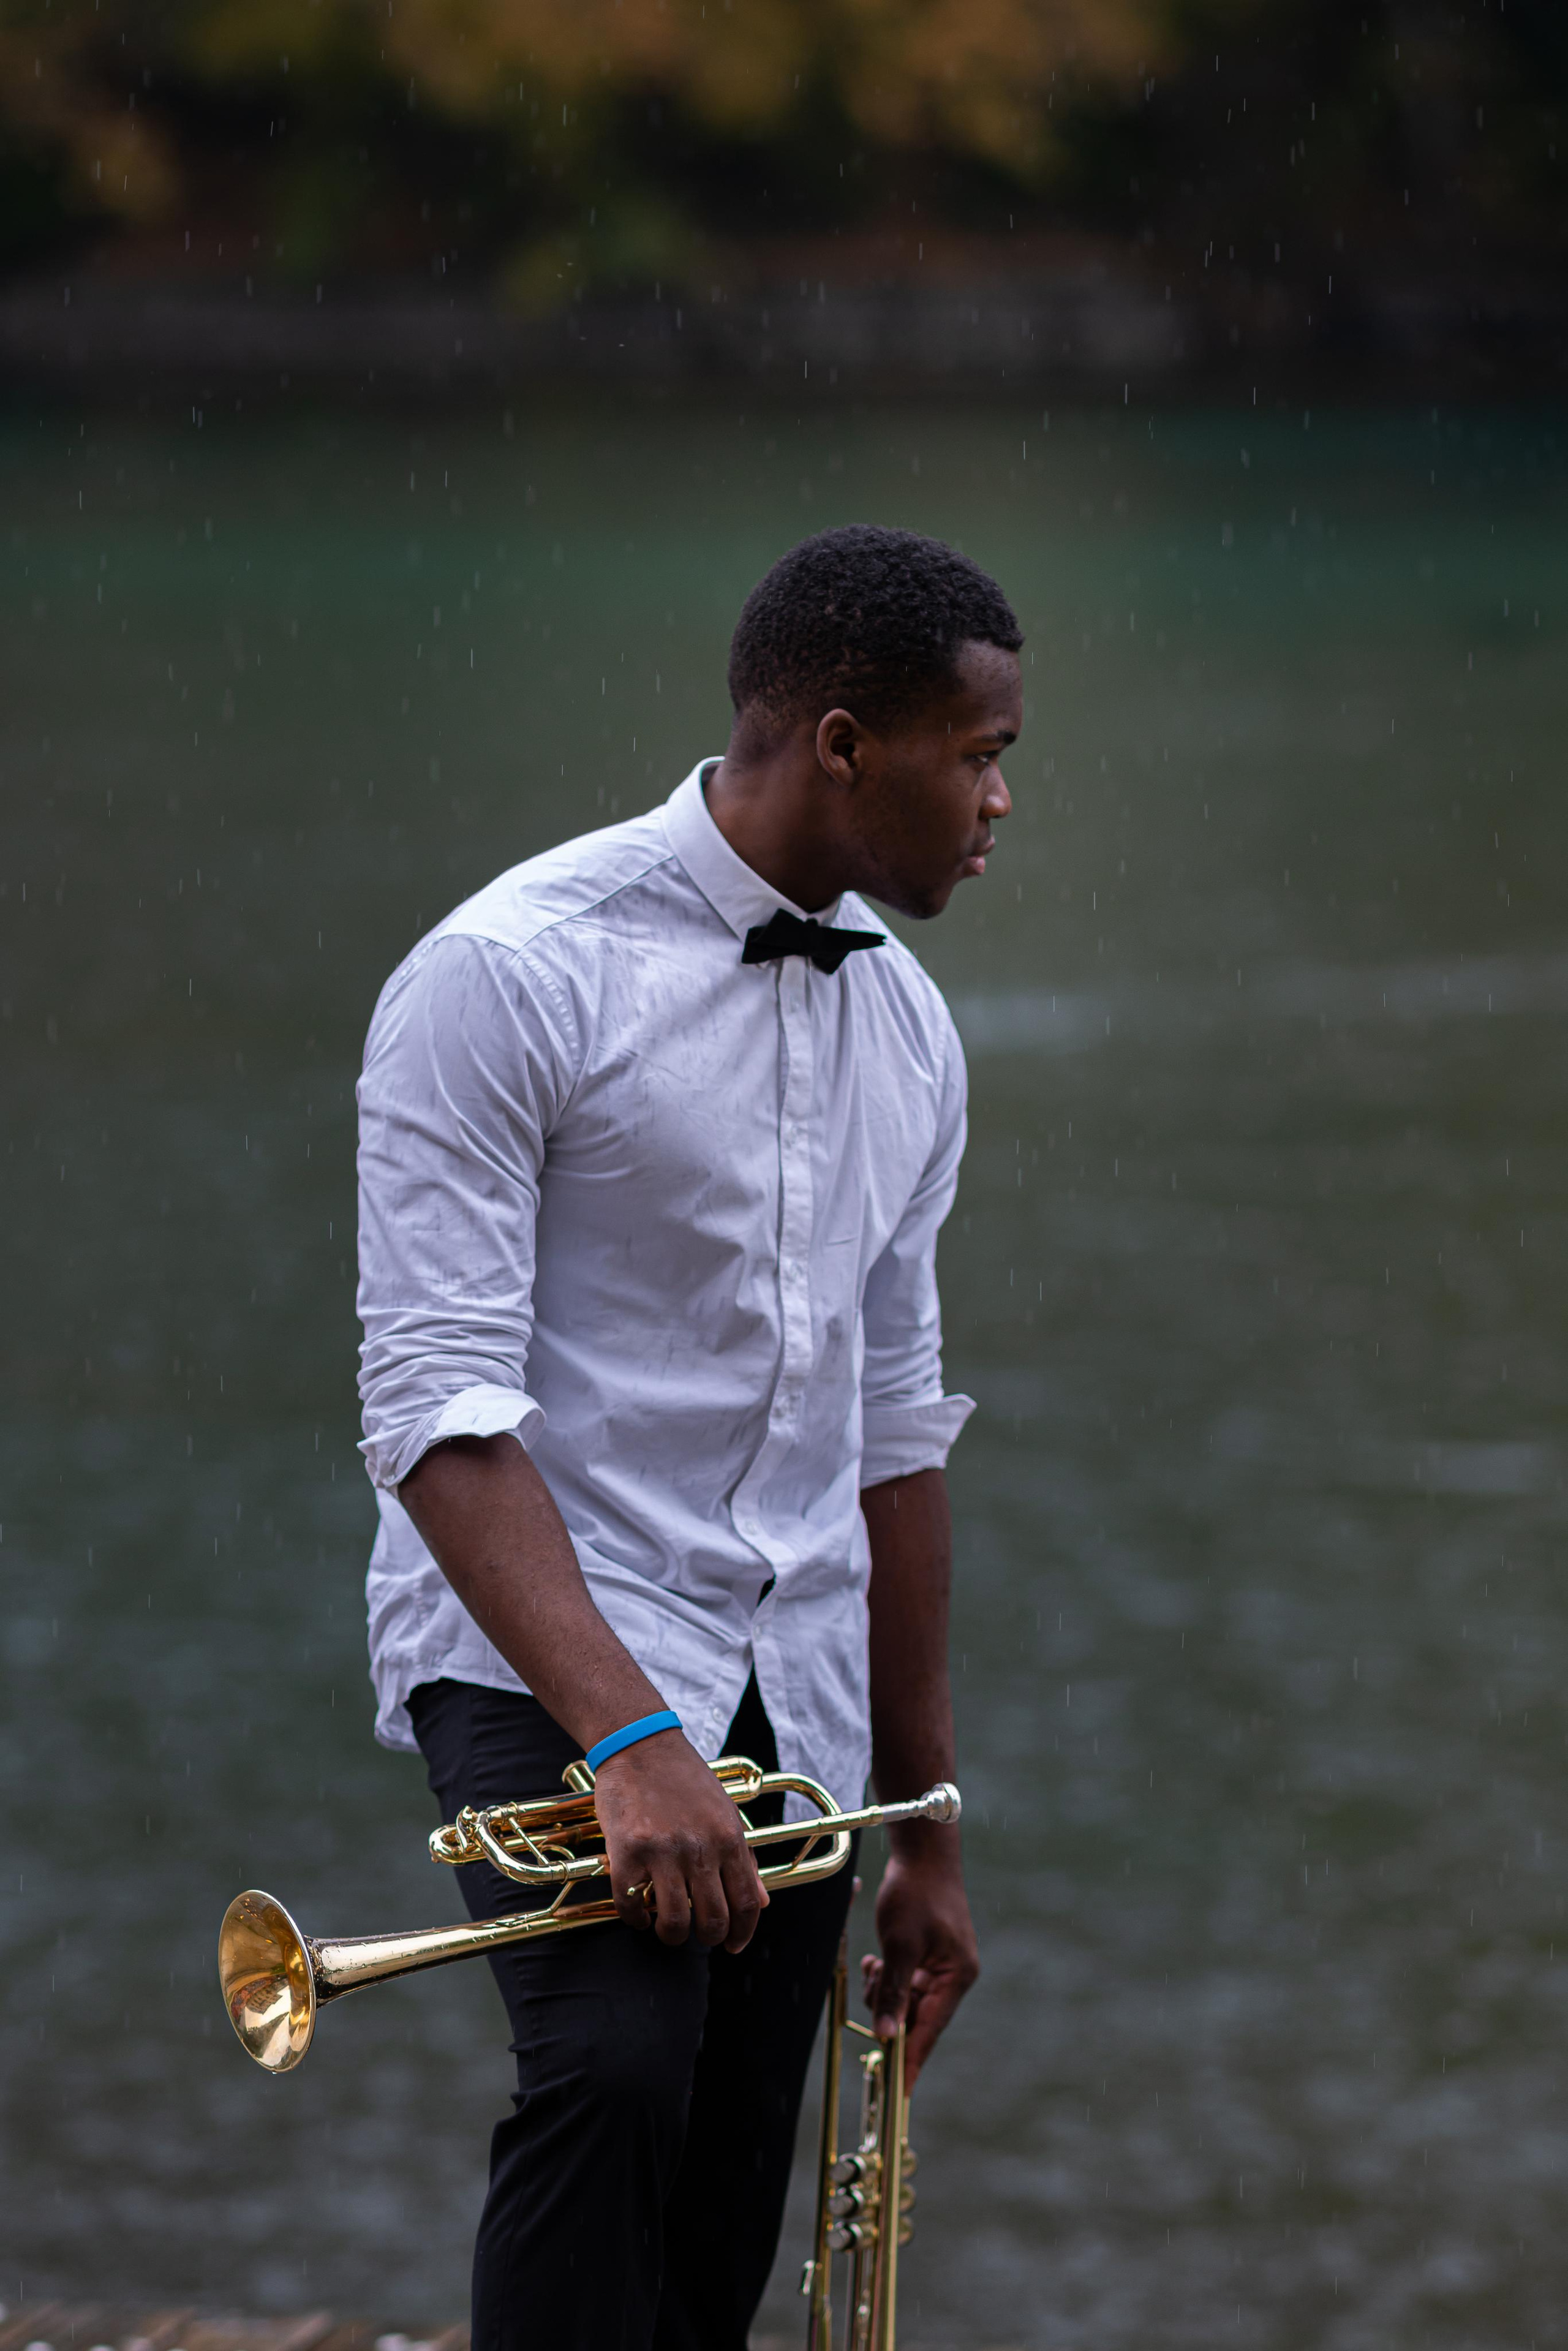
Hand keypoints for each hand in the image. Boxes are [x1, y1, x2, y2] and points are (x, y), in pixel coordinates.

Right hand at [591, 1729, 768, 1953]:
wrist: (641, 1745)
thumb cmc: (685, 1779)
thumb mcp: (725, 1813)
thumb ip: (744, 1859)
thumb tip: (762, 1902)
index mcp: (729, 1838)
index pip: (746, 1903)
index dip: (742, 1933)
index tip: (734, 1946)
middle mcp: (700, 1848)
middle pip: (713, 1920)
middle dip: (707, 1938)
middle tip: (697, 1933)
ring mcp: (662, 1852)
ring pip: (674, 1922)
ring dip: (671, 1935)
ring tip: (666, 1927)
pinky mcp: (627, 1852)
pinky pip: (631, 1906)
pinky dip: (635, 1919)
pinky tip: (637, 1912)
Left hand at [862, 1849, 978, 2087]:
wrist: (922, 1853)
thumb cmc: (916, 1894)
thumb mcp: (899, 1945)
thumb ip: (893, 1992)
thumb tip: (886, 2036)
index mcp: (956, 1977)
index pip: (930, 2030)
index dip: (912, 2061)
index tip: (898, 2094)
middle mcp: (953, 1976)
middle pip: (915, 2016)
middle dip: (888, 2007)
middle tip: (872, 1980)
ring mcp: (941, 1966)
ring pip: (905, 2000)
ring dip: (884, 1990)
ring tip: (873, 1963)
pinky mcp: (928, 1956)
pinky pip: (904, 1982)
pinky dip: (887, 1977)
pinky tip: (875, 1959)